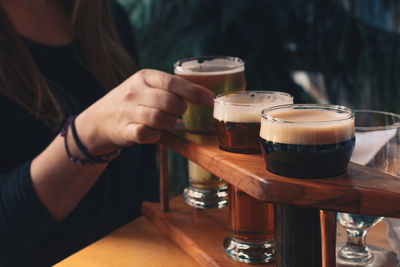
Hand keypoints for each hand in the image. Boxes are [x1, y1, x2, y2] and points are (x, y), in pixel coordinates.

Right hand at [75, 69, 213, 153]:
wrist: (98, 120)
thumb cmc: (132, 102)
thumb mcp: (146, 87)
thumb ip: (169, 88)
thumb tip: (204, 95)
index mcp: (144, 77)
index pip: (173, 82)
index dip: (194, 92)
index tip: (210, 100)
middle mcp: (134, 91)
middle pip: (170, 102)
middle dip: (180, 110)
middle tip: (178, 112)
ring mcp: (127, 111)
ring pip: (160, 118)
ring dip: (169, 123)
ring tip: (167, 122)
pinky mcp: (123, 130)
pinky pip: (148, 134)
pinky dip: (156, 136)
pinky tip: (154, 133)